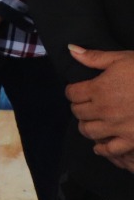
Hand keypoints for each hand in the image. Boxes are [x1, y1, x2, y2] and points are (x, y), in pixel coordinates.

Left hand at [66, 46, 133, 163]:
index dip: (72, 91)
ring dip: (86, 126)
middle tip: (84, 105)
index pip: (72, 93)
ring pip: (88, 131)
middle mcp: (104, 109)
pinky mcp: (132, 140)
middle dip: (78, 107)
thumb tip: (71, 49)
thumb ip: (94, 57)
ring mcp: (117, 126)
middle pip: (78, 112)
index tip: (76, 91)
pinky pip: (110, 149)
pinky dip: (102, 148)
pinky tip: (100, 144)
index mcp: (99, 88)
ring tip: (91, 121)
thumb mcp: (121, 59)